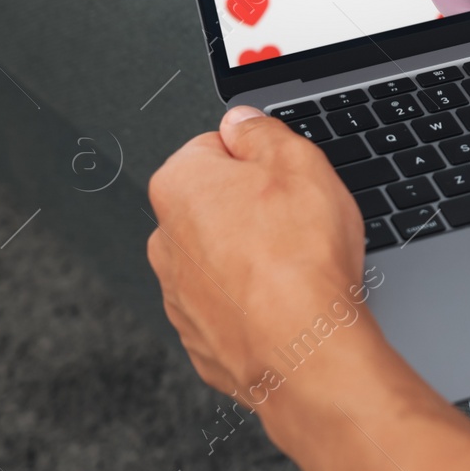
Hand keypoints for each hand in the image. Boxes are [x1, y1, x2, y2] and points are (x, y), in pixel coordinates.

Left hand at [146, 106, 371, 404]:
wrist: (302, 349)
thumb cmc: (300, 259)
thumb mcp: (299, 162)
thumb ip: (262, 131)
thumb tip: (242, 121)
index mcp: (180, 185)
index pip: (216, 148)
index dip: (261, 160)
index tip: (287, 175)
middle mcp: (166, 239)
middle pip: (216, 204)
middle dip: (254, 208)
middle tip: (300, 220)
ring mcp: (178, 294)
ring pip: (221, 257)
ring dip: (254, 256)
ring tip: (299, 265)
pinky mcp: (198, 337)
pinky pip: (229, 304)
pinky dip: (254, 301)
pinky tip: (287, 300)